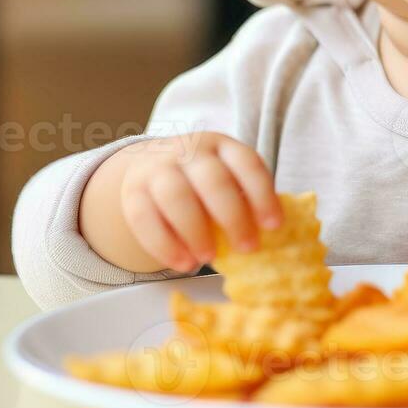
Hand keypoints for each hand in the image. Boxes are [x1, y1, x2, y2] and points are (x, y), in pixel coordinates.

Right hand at [81, 132, 281, 272]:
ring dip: (195, 230)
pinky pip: (144, 218)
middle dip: (233, 216)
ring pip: (175, 196)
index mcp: (221, 145)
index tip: (275, 225)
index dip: (263, 194)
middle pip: (213, 180)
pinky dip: (165, 245)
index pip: (247, 163)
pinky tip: (184, 263)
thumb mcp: (226, 175)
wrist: (151, 163)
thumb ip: (244, 199)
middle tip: (248, 248)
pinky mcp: (133, 192)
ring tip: (210, 258)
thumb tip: (274, 238)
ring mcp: (158, 168)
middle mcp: (189, 151)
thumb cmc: (203, 180)